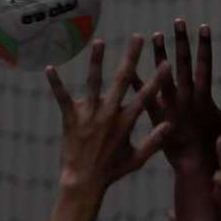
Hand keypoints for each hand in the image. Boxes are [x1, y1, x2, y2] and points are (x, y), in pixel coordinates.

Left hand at [45, 36, 172, 196]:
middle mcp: (109, 115)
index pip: (145, 96)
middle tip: (137, 37)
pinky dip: (56, 83)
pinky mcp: (70, 119)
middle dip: (131, 57)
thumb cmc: (112, 171)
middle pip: (122, 81)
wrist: (84, 183)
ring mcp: (89, 116)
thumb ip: (155, 141)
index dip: (157, 79)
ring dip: (96, 61)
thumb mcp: (138, 159)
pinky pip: (62, 97)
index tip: (166, 62)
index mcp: (126, 123)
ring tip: (100, 41)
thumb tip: (171, 125)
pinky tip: (49, 67)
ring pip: (94, 83)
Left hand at [139, 20, 220, 171]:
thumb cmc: (213, 146)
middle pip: (184, 65)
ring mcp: (170, 106)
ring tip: (155, 34)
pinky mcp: (155, 116)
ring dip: (159, 55)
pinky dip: (136, 81)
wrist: (195, 168)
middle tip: (178, 21)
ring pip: (163, 75)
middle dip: (182, 42)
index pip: (205, 65)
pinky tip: (129, 65)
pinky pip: (143, 96)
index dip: (205, 45)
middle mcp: (187, 98)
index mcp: (204, 97)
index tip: (204, 26)